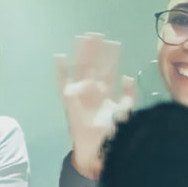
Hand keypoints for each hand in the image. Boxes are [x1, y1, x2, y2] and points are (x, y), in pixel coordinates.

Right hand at [55, 34, 135, 179]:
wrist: (100, 152)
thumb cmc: (114, 135)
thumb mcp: (126, 112)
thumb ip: (128, 95)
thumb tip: (128, 77)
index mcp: (106, 95)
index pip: (108, 72)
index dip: (111, 58)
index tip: (113, 43)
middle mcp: (93, 93)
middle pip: (93, 67)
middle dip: (94, 51)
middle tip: (96, 34)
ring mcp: (81, 97)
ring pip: (80, 71)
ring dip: (81, 55)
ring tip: (83, 38)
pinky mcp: (70, 103)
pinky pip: (63, 85)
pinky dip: (60, 72)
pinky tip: (59, 57)